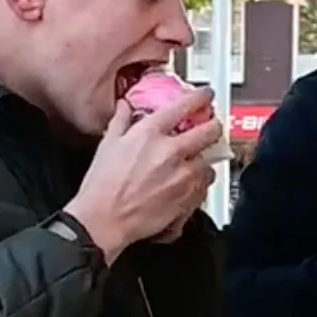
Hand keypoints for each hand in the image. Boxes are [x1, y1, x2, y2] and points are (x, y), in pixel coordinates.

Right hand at [65, 91, 222, 261]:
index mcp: (150, 133)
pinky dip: (198, 186)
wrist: (103, 220)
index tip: (205, 96)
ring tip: (191, 166)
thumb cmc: (102, 186)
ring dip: (203, 163)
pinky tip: (184, 187)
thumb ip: (121, 120)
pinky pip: (203, 188)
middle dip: (214, 127)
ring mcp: (182, 176)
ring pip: (208, 164)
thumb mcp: (108, 144)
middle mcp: (170, 152)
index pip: (184, 106)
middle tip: (212, 128)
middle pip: (210, 132)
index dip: (200, 97)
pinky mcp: (187, 199)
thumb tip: (126, 106)